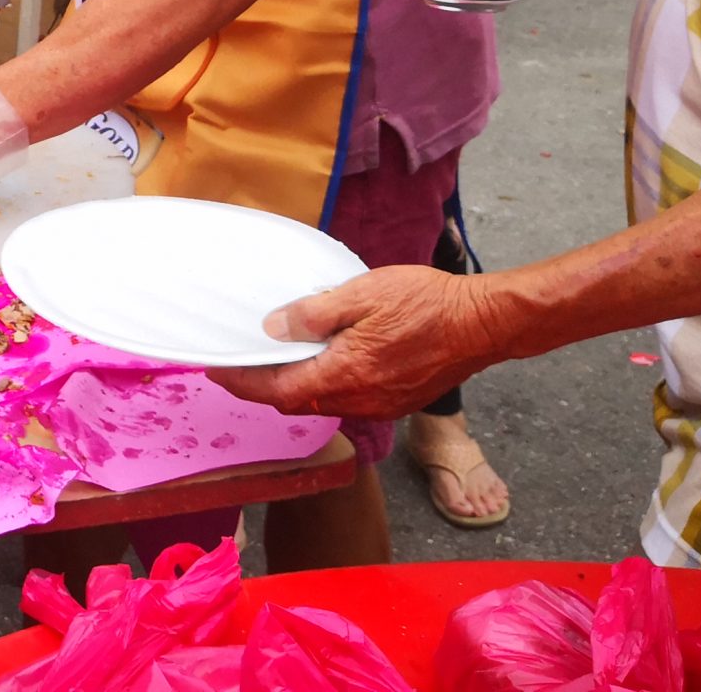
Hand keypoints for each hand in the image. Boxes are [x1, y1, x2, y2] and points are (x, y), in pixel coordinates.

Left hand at [211, 265, 512, 419]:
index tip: (218, 371)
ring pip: (323, 404)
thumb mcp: (361, 294)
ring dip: (297, 387)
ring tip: (278, 358)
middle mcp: (361, 400)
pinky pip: (349, 400)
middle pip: (297, 403)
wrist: (482, 323)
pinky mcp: (397, 401)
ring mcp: (381, 405)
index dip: (243, 382)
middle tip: (243, 363)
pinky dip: (326, 386)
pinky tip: (324, 361)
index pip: (278, 392)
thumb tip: (273, 330)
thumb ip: (313, 315)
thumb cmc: (425, 302)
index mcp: (345, 375)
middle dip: (264, 387)